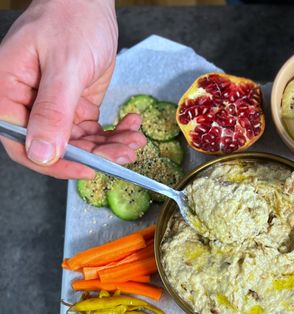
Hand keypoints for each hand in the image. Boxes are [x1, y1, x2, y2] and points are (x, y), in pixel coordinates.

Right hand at [0, 0, 145, 179]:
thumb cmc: (70, 16)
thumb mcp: (65, 65)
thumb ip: (53, 111)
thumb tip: (42, 153)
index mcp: (8, 92)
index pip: (22, 144)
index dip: (55, 164)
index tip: (87, 169)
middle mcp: (28, 104)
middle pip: (56, 149)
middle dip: (94, 155)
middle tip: (123, 153)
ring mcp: (52, 107)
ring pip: (79, 144)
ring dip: (109, 147)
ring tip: (133, 140)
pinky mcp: (74, 107)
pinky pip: (92, 133)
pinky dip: (113, 135)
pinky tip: (130, 126)